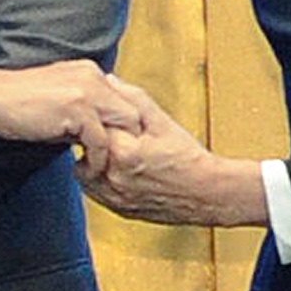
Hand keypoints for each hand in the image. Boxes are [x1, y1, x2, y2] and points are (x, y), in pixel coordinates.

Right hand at [0, 60, 145, 154]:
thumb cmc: (19, 104)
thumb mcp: (60, 103)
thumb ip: (85, 115)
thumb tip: (104, 140)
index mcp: (91, 73)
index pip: (126, 102)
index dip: (125, 130)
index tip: (117, 153)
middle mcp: (94, 77)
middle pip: (134, 114)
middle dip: (130, 141)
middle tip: (116, 164)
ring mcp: (87, 91)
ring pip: (125, 127)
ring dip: (116, 153)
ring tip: (100, 169)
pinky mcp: (77, 108)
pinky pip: (101, 141)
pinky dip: (96, 160)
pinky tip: (84, 168)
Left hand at [81, 88, 268, 226]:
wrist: (208, 195)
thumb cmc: (189, 158)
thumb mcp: (163, 121)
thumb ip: (133, 99)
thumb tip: (109, 81)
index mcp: (123, 151)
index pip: (92, 125)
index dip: (100, 119)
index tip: (110, 119)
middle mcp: (113, 177)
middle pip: (83, 149)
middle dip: (94, 139)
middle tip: (115, 136)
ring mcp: (114, 196)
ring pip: (84, 171)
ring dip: (93, 160)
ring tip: (119, 154)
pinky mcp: (117, 209)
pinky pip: (94, 191)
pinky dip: (101, 179)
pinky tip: (120, 171)